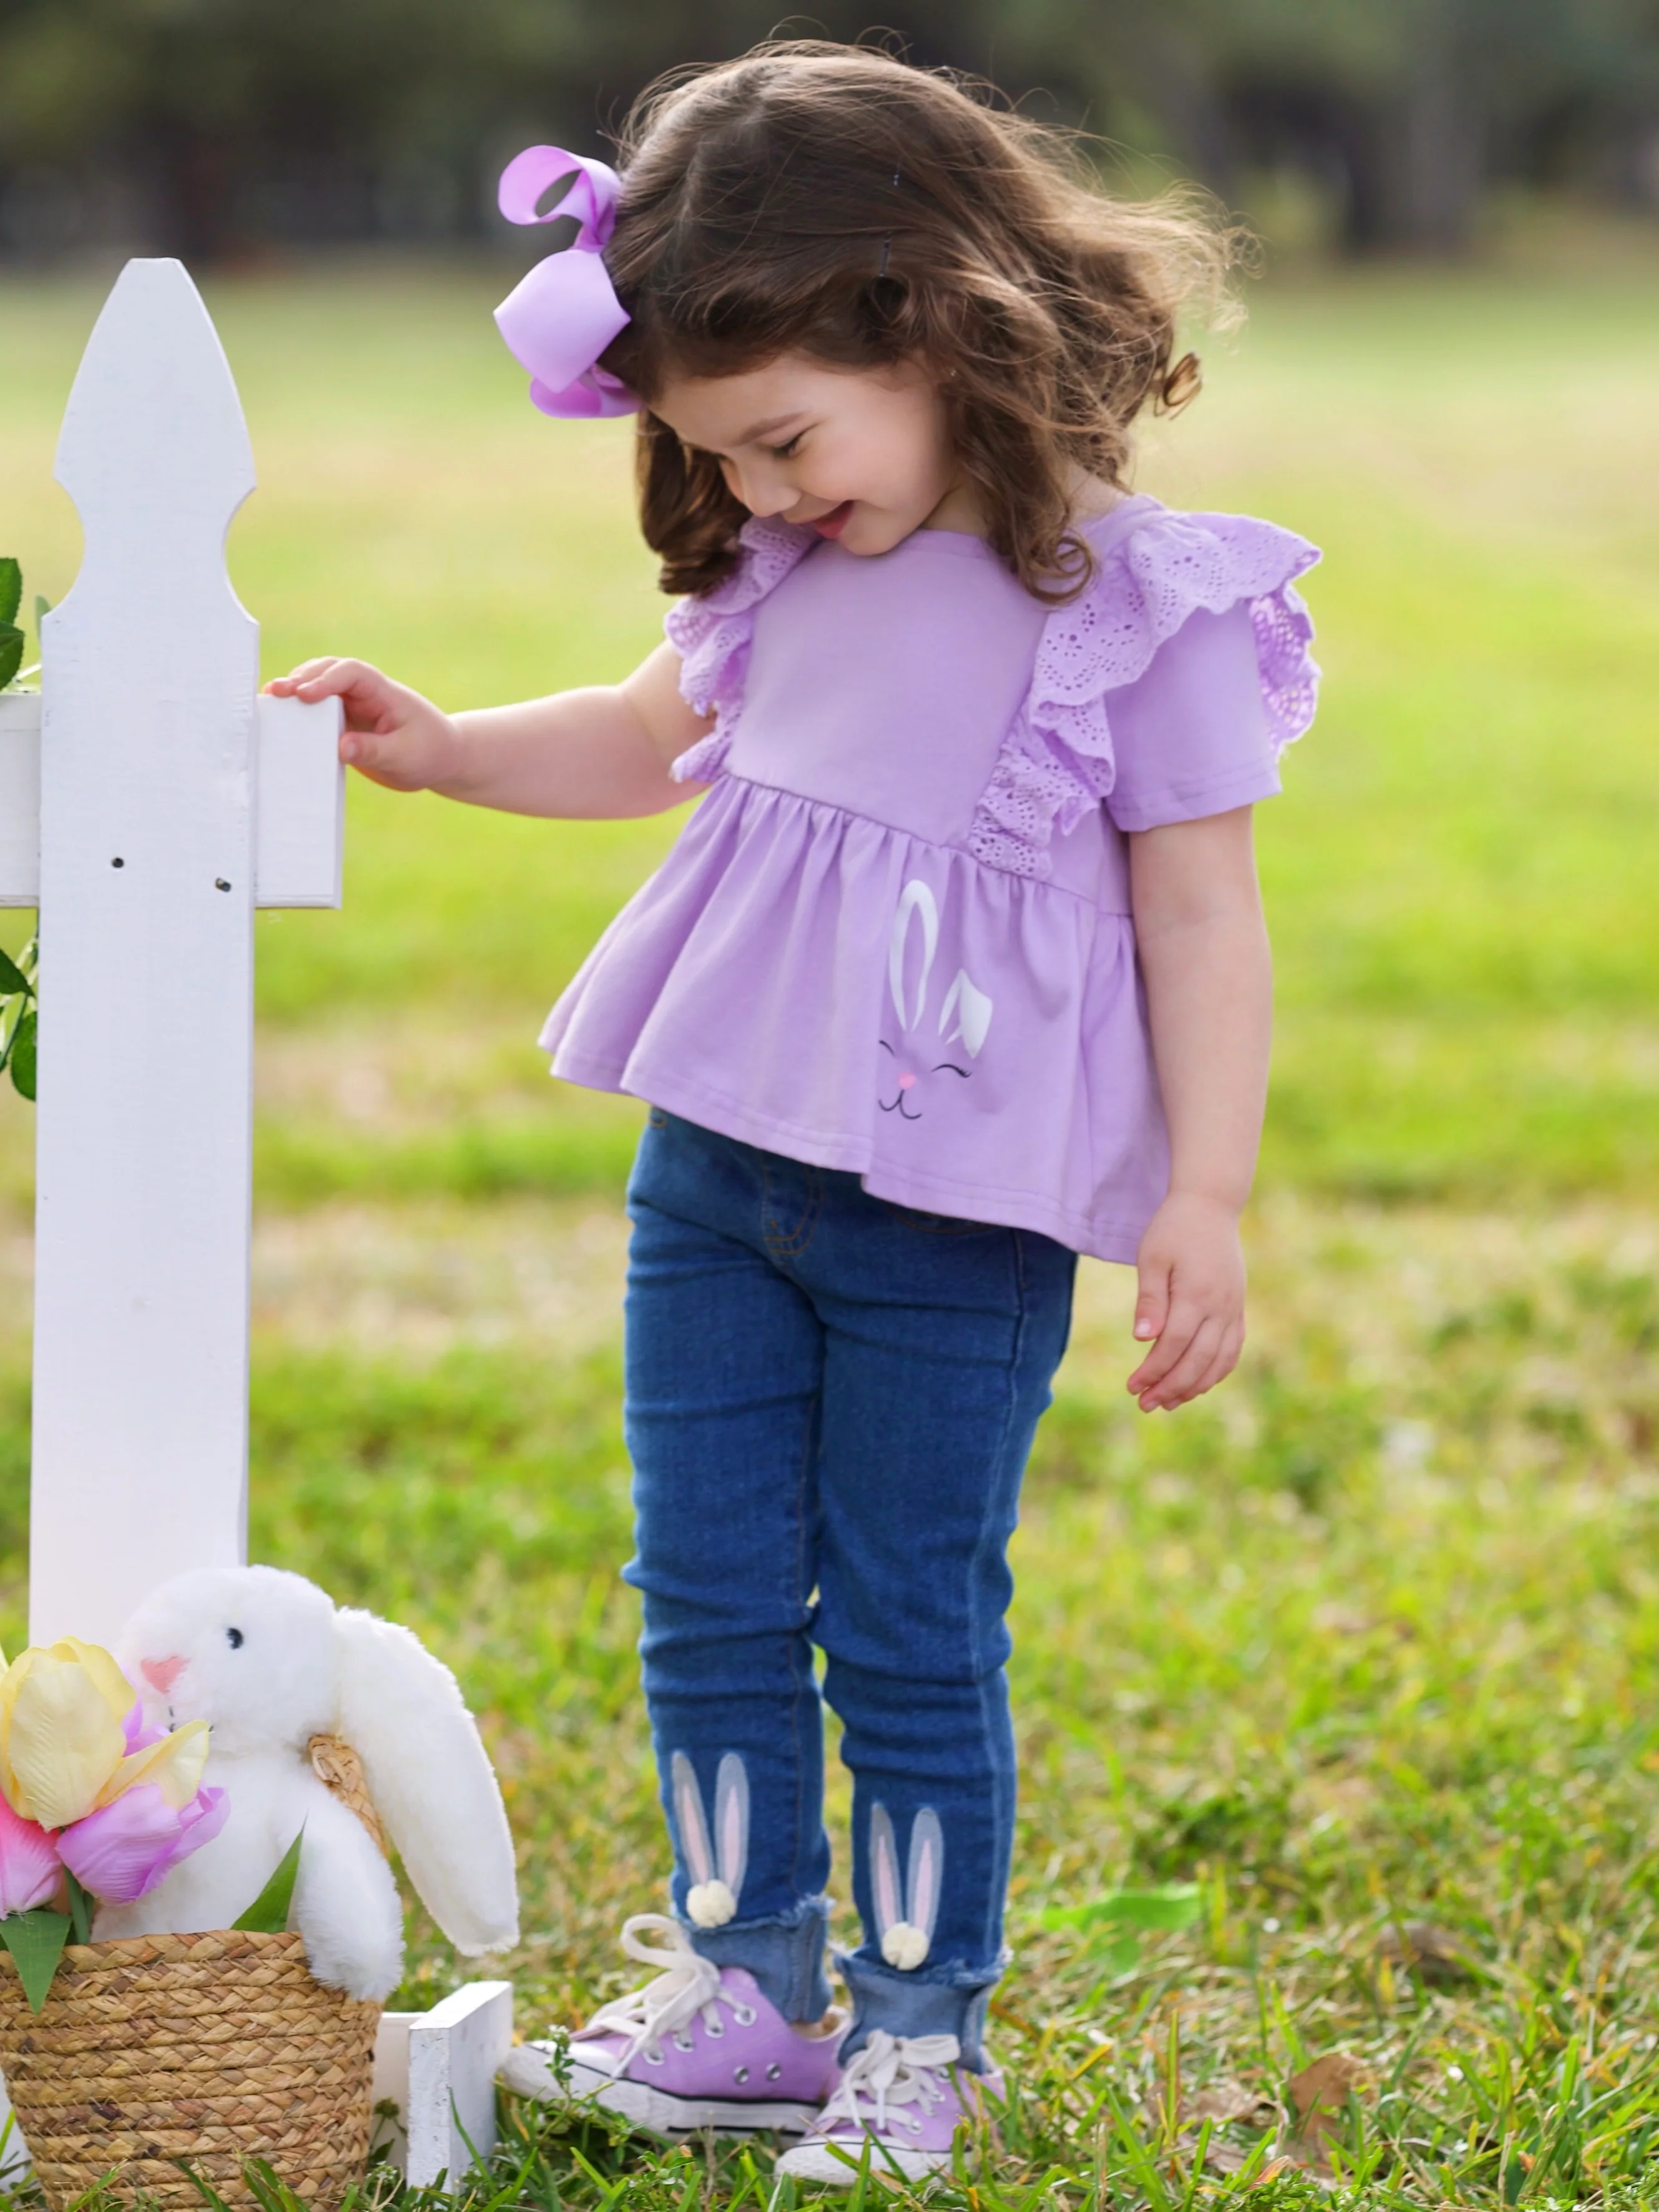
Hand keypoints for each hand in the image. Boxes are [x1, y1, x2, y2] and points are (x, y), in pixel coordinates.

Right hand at [264, 659, 459, 792]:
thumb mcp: (406, 755)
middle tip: (275, 692)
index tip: (305, 695)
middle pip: (328, 671)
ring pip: (318, 688)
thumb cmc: (429, 753)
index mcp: (384, 692)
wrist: (440, 760)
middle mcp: (365, 693)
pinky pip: (317, 713)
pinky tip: (278, 720)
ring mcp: (352, 706)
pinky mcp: (343, 723)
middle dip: (301, 678)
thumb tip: (339, 747)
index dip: (326, 679)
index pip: (352, 673)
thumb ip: (374, 750)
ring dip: (295, 691)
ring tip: (269, 701)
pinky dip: (298, 714)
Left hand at [1126, 1190, 1246, 1412]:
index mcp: (1197, 1293)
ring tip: (1167, 1403)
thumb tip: (1142, 1339)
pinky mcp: (1238, 1308)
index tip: (1132, 1387)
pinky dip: (1216, 1372)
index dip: (1153, 1371)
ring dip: (1193, 1387)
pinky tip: (1197, 1385)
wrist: (1210, 1207)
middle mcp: (1221, 1306)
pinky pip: (1232, 1350)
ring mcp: (1234, 1309)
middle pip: (1197, 1360)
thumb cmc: (1173, 1230)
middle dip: (1170, 1387)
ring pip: (1219, 1361)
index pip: (1174, 1345)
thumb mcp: (1152, 1257)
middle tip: (1144, 1405)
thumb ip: (1150, 1299)